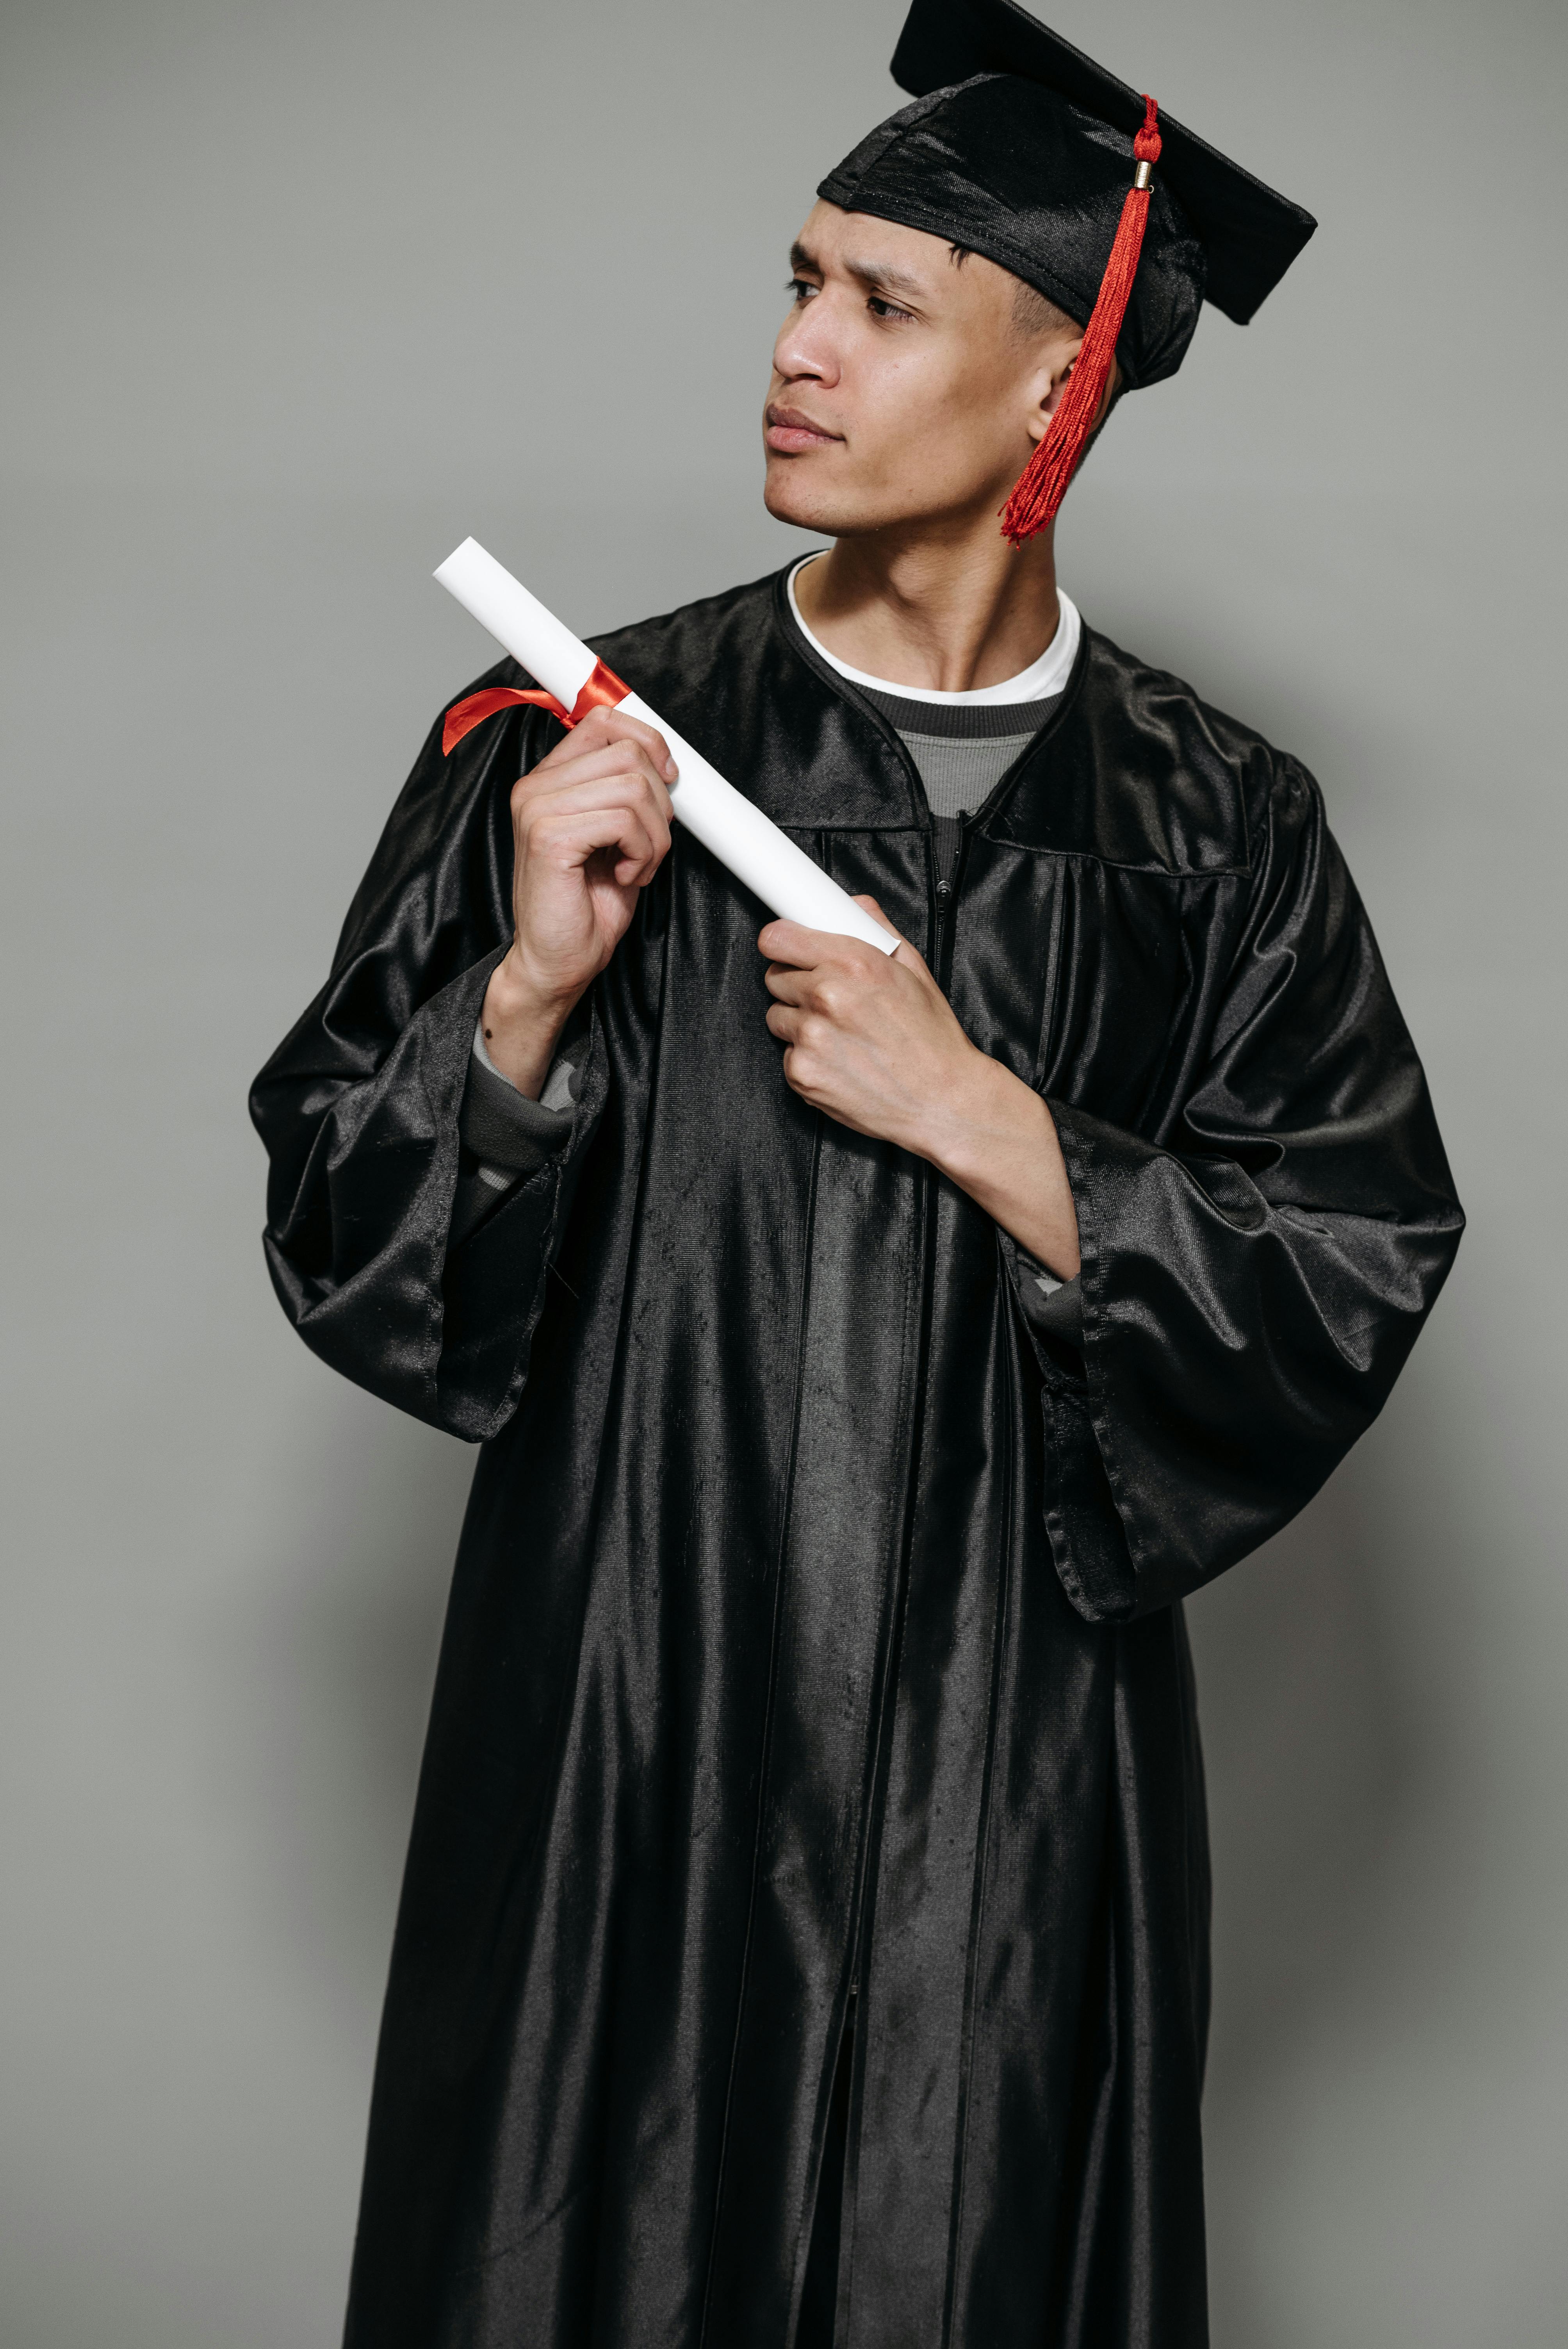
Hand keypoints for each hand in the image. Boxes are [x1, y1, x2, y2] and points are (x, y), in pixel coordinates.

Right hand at [482, 706, 675, 1093]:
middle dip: (658, 802)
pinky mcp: (549, 837)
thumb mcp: (614, 835)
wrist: (557, 961)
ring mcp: (538, 809)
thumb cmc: (586, 904)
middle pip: (627, 752)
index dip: (649, 744)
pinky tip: (625, 877)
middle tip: (648, 845)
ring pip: (633, 788)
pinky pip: (624, 821)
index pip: (604, 721)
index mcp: (549, 780)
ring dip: (654, 836)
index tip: (667, 781)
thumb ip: (625, 791)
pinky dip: (642, 854)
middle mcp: (536, 787)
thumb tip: (665, 763)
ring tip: (636, 866)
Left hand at [760, 895, 1080, 1277]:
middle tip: (829, 1001)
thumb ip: (877, 931)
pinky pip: (787, 1055)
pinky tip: (840, 1062)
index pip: (777, 939)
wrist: (943, 1101)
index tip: (787, 951)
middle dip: (797, 985)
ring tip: (839, 1035)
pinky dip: (806, 1058)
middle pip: (774, 976)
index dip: (781, 944)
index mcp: (854, 962)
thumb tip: (853, 905)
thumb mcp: (915, 971)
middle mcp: (827, 996)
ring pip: (777, 1016)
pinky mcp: (802, 1073)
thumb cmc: (932, 1039)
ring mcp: (811, 1037)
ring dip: (800, 1022)